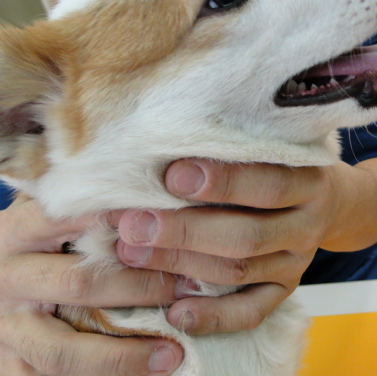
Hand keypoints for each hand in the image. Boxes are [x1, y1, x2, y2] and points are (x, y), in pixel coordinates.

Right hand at [0, 197, 183, 375]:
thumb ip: (93, 206)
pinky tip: (145, 373)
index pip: (73, 219)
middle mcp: (10, 277)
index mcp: (21, 231)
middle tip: (189, 288)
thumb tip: (163, 190)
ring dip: (123, 355)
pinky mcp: (12, 366)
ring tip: (173, 353)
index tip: (172, 223)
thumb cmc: (45, 246)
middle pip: (79, 284)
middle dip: (141, 288)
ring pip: (64, 350)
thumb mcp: (57, 218)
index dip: (124, 220)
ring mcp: (7, 328)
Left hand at [115, 157, 376, 334]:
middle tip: (133, 224)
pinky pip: (252, 312)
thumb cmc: (282, 164)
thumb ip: (236, 149)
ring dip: (182, 264)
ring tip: (132, 253)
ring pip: (240, 271)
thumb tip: (161, 150)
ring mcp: (297, 262)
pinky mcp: (285, 289)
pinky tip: (174, 312)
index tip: (171, 174)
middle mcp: (307, 226)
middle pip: (248, 235)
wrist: (331, 200)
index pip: (269, 184)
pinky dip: (213, 316)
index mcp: (308, 182)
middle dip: (186, 231)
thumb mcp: (275, 147)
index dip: (223, 182)